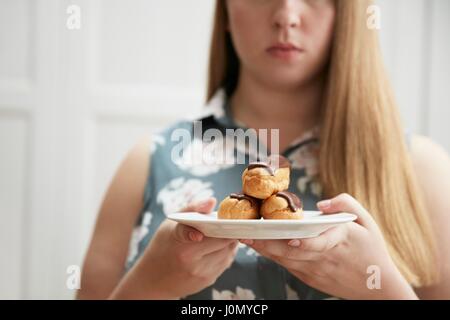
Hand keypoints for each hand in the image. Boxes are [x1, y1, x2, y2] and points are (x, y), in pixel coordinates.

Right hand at [140, 197, 237, 298]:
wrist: (153, 280)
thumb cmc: (163, 246)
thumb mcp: (170, 225)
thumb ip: (192, 209)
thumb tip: (212, 201)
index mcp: (183, 248)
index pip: (204, 236)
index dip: (216, 228)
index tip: (216, 225)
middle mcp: (193, 264)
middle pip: (224, 241)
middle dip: (227, 230)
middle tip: (224, 222)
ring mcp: (203, 274)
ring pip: (229, 252)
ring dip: (228, 241)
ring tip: (217, 234)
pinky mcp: (209, 281)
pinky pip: (226, 262)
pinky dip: (225, 252)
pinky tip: (214, 247)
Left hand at [240, 193, 417, 299]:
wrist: (377, 287)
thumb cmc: (372, 250)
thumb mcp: (367, 222)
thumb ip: (346, 205)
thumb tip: (322, 204)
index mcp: (340, 241)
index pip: (319, 243)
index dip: (304, 242)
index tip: (289, 237)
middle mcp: (324, 258)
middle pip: (292, 252)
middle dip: (268, 242)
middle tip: (247, 232)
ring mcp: (315, 270)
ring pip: (285, 260)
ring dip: (265, 249)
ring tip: (246, 237)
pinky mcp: (309, 278)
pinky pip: (287, 266)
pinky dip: (273, 256)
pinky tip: (259, 246)